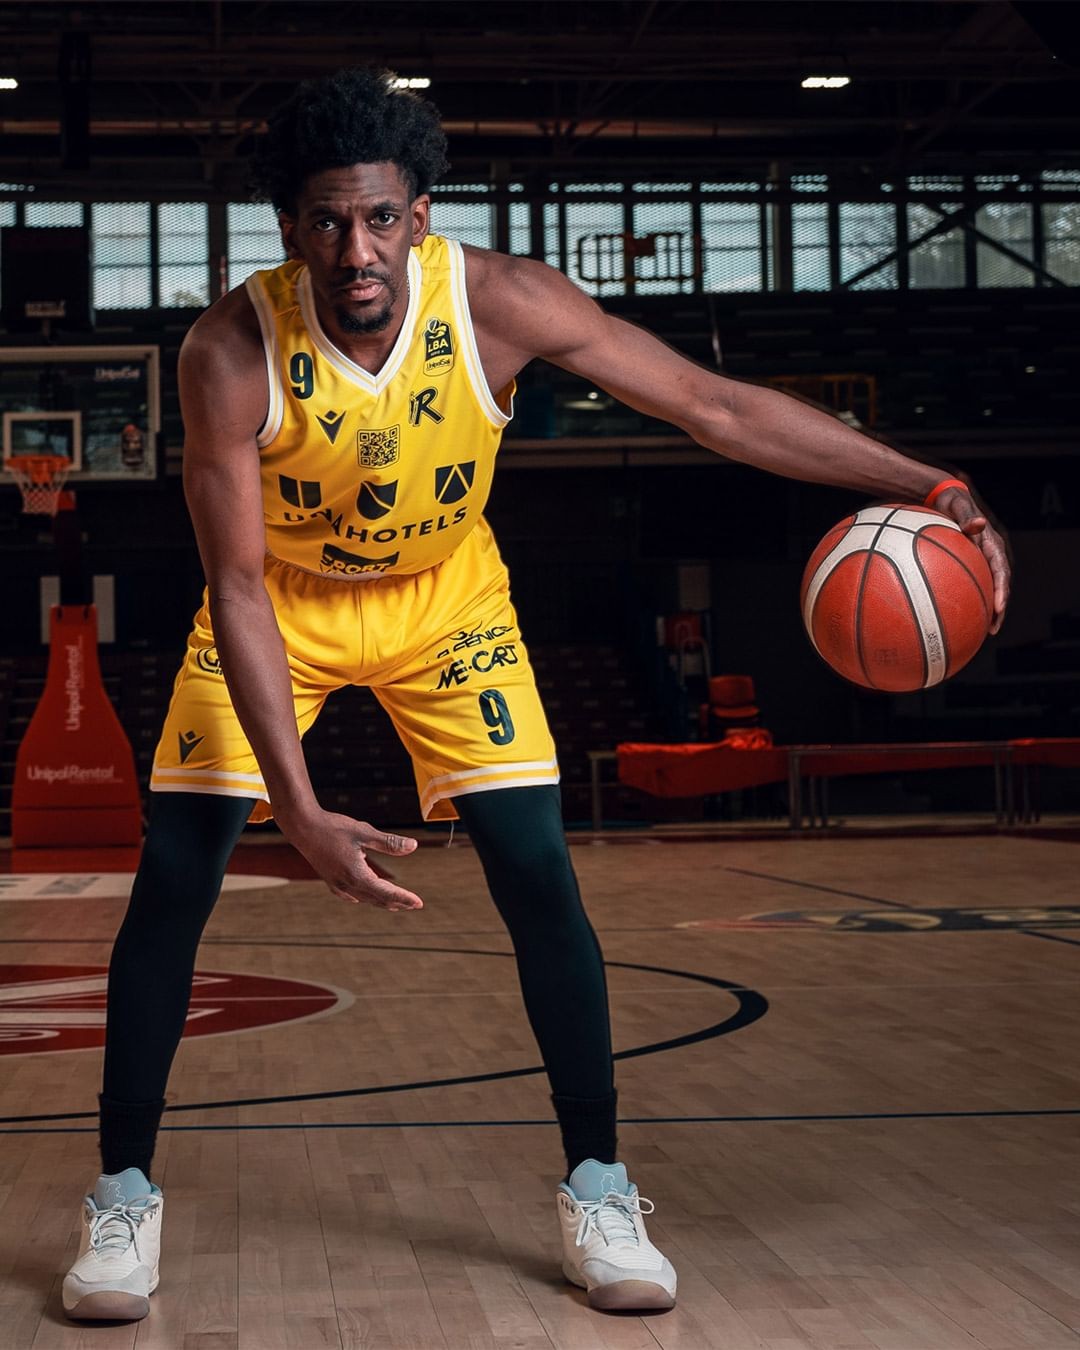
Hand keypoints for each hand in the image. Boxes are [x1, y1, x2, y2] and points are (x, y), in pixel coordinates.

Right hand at [282, 808, 422, 911]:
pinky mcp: (329, 878)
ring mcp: (336, 883)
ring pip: (363, 898)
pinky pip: (348, 895)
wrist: (302, 827)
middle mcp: (346, 884)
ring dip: (380, 902)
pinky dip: (360, 898)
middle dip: (396, 902)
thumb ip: (389, 842)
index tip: (419, 903)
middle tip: (413, 905)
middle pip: (376, 899)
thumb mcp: (364, 832)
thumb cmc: (333, 827)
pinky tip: (361, 899)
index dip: (404, 898)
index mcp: (357, 875)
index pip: (386, 892)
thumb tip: (414, 846)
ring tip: (395, 905)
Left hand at [933, 485, 1009, 634]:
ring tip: (984, 630)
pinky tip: (958, 616)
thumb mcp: (957, 505)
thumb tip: (978, 524)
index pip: (1001, 571)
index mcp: (991, 544)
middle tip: (993, 627)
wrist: (943, 498)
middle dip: (999, 608)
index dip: (1001, 590)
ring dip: (987, 609)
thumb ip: (966, 516)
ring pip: (988, 588)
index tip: (998, 607)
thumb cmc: (950, 502)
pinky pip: (972, 584)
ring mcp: (980, 560)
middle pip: (999, 585)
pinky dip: (970, 599)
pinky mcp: (969, 563)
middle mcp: (989, 555)